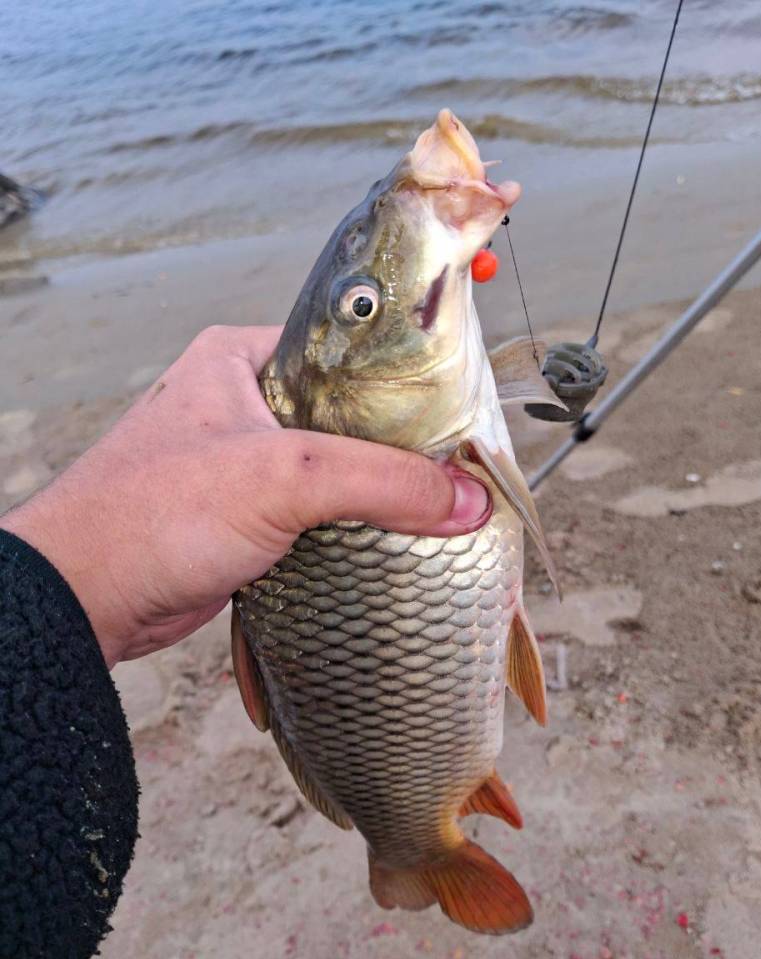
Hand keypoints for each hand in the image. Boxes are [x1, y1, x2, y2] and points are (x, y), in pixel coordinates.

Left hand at [1, 326, 490, 666]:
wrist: (85, 597)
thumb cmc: (156, 513)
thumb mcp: (281, 476)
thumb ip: (381, 480)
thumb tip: (469, 500)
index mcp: (244, 359)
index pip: (350, 353)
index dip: (412, 381)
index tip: (468, 411)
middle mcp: (246, 404)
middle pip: (352, 419)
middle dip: (404, 450)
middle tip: (463, 472)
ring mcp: (247, 465)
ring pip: (339, 472)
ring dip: (381, 497)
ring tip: (444, 510)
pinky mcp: (248, 519)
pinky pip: (320, 516)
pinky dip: (354, 531)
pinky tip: (395, 544)